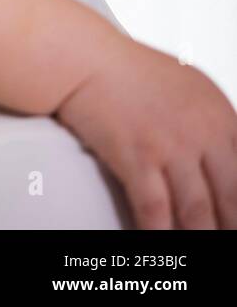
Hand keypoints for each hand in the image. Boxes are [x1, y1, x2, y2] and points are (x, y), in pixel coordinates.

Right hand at [57, 40, 236, 228]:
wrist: (84, 57)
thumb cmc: (128, 69)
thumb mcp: (189, 86)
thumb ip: (212, 120)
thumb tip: (222, 151)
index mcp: (221, 115)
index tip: (235, 215)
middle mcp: (203, 133)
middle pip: (231, 197)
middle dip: (228, 224)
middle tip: (225, 237)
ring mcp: (170, 146)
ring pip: (197, 211)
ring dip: (200, 235)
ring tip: (199, 248)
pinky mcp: (136, 157)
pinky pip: (155, 209)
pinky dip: (159, 232)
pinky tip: (160, 241)